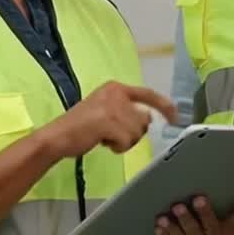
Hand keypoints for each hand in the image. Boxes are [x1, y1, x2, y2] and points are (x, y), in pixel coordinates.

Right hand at [50, 83, 176, 157]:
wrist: (58, 136)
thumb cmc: (80, 127)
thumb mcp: (105, 110)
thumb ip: (126, 111)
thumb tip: (148, 119)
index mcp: (115, 87)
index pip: (148, 94)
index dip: (165, 106)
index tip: (175, 117)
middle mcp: (116, 93)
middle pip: (144, 120)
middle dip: (133, 132)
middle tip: (112, 135)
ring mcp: (113, 107)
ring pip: (137, 132)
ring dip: (124, 141)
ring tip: (104, 138)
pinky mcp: (109, 122)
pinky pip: (127, 141)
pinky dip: (118, 147)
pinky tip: (103, 142)